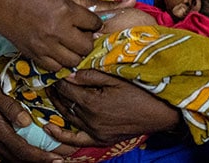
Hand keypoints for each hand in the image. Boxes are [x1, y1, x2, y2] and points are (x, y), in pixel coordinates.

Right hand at [0, 0, 101, 71]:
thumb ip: (72, 7)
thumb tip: (88, 20)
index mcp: (65, 11)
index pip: (93, 24)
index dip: (95, 23)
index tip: (91, 22)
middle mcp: (57, 31)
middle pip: (86, 47)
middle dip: (87, 41)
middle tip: (82, 34)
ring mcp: (44, 45)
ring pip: (73, 61)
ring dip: (75, 53)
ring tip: (70, 45)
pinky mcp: (32, 54)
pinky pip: (54, 67)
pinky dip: (59, 62)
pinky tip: (57, 52)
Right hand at [0, 60, 75, 162]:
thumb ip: (10, 107)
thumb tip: (27, 122)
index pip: (22, 150)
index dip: (41, 157)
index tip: (58, 160)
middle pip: (19, 160)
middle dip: (40, 162)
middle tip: (62, 161)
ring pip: (12, 160)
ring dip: (30, 161)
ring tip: (50, 159)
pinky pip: (6, 155)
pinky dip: (20, 158)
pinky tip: (30, 155)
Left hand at [44, 70, 181, 147]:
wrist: (160, 113)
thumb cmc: (140, 91)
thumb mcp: (115, 77)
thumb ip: (90, 75)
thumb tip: (68, 73)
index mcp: (93, 103)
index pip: (66, 88)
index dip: (59, 78)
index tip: (55, 69)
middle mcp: (91, 120)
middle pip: (64, 102)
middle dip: (56, 89)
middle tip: (50, 79)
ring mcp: (95, 132)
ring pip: (68, 117)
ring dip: (57, 105)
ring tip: (51, 93)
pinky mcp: (101, 139)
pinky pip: (76, 140)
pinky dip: (61, 135)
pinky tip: (49, 128)